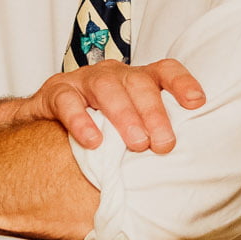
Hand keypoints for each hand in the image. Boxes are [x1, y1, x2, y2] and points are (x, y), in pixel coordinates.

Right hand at [24, 58, 206, 152]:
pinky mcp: (56, 91)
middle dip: (153, 112)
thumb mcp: (128, 128)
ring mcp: (84, 80)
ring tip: (136, 143)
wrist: (43, 124)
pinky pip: (68, 101)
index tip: (197, 102)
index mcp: (136, 80)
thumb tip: (184, 168)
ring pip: (106, 87)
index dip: (182, 82)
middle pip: (138, 82)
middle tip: (163, 144)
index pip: (164, 71)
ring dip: (124, 115)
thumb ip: (151, 137)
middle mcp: (113, 74)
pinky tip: (93, 141)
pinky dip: (81, 120)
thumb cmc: (97, 127)